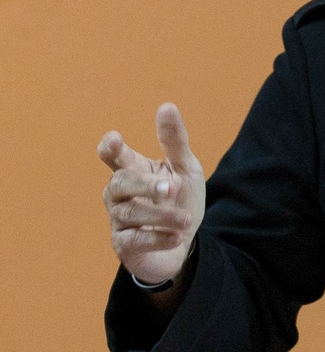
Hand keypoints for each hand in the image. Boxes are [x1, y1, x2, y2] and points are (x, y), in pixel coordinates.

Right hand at [98, 103, 205, 285]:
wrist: (187, 244)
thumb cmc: (181, 201)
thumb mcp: (185, 169)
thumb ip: (175, 142)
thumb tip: (166, 106)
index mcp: (132, 169)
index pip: (111, 155)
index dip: (110, 147)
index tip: (115, 140)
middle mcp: (118, 193)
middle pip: (120, 183)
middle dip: (145, 184)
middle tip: (172, 188)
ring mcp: (118, 219)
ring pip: (130, 213)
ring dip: (161, 215)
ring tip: (185, 220)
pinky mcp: (124, 245)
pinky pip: (135, 240)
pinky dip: (157, 237)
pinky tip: (177, 236)